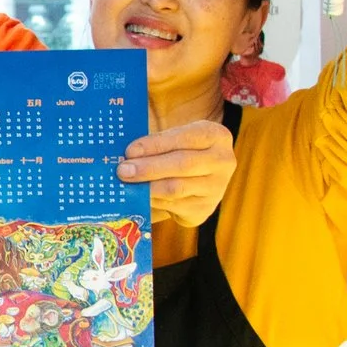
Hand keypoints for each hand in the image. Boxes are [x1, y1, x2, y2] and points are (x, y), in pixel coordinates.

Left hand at [120, 118, 234, 228]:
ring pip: (176, 188)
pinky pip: (173, 206)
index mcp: (216, 136)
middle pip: (182, 164)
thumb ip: (155, 144)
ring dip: (147, 187)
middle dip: (148, 168)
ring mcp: (216, 188)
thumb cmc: (178, 151)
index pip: (184, 138)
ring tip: (126, 184)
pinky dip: (152, 201)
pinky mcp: (204, 210)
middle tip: (123, 171)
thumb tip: (126, 155)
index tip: (130, 151)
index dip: (155, 145)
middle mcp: (223, 162)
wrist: (197, 178)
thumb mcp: (174, 139)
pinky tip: (138, 196)